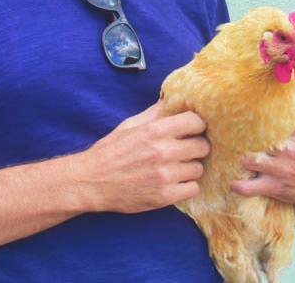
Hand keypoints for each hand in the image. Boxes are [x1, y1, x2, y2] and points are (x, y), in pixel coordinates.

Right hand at [74, 101, 209, 213]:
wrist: (91, 182)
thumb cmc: (110, 151)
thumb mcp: (130, 125)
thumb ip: (154, 113)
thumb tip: (169, 97)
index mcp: (155, 130)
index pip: (196, 121)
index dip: (196, 126)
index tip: (192, 130)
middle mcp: (163, 151)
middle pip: (203, 146)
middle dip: (196, 147)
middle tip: (186, 151)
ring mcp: (165, 175)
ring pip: (198, 169)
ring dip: (189, 169)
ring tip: (176, 168)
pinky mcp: (165, 196)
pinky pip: (192, 189)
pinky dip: (185, 187)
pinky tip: (174, 183)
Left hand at [230, 92, 294, 219]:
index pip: (275, 115)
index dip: (256, 109)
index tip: (242, 105)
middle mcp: (289, 148)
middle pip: (257, 138)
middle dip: (241, 134)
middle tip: (227, 129)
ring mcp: (282, 168)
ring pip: (250, 160)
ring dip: (238, 157)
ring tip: (228, 153)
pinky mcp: (276, 186)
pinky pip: (250, 188)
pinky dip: (238, 186)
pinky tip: (231, 181)